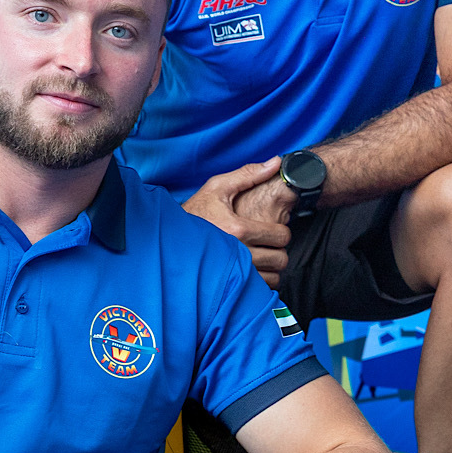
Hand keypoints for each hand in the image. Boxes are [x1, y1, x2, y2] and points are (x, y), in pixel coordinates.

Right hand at [183, 158, 291, 286]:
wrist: (169, 238)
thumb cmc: (195, 212)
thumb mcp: (218, 188)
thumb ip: (248, 174)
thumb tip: (276, 162)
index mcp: (237, 229)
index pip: (280, 236)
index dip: (282, 232)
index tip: (274, 231)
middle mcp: (237, 253)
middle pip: (280, 259)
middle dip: (278, 251)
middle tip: (269, 245)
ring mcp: (232, 273)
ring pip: (272, 277)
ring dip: (271, 268)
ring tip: (261, 258)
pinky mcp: (228, 286)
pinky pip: (259, 290)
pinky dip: (261, 282)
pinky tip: (253, 271)